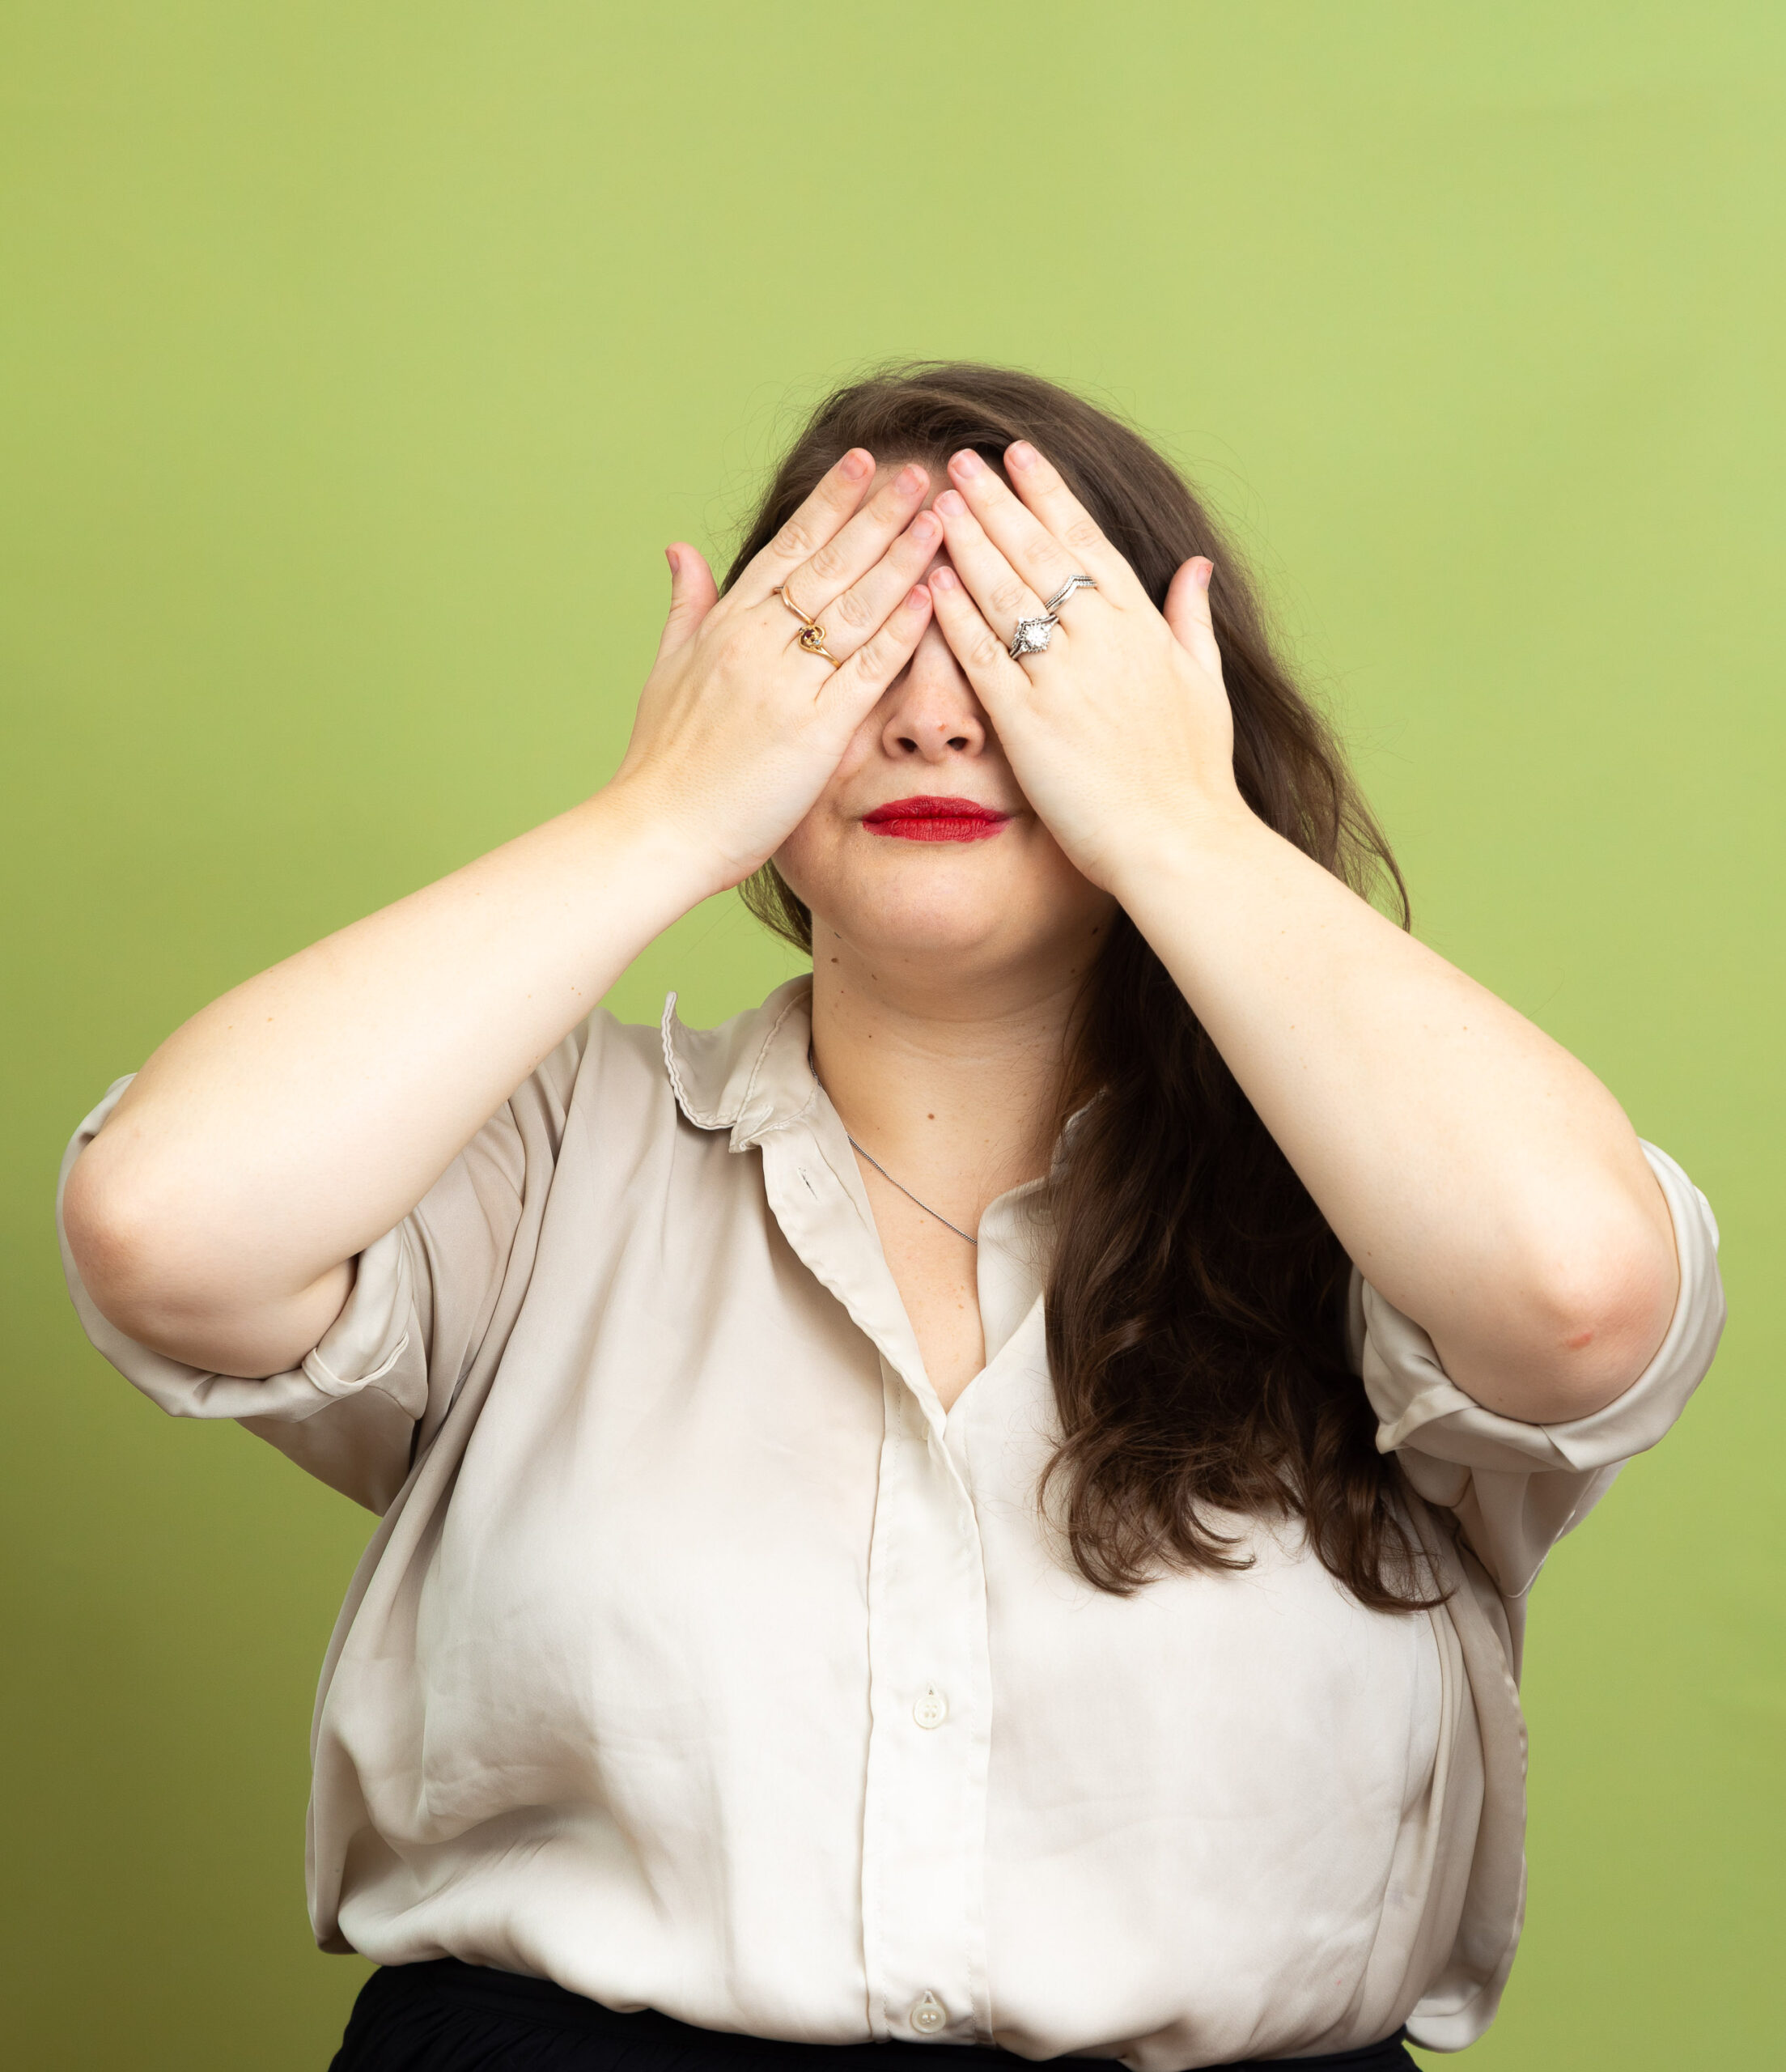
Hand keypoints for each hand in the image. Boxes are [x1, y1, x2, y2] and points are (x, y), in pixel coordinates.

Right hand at [608, 450, 939, 896]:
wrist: (658, 831)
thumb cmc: (661, 762)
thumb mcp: (665, 669)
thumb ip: (685, 606)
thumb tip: (680, 549)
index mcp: (725, 626)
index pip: (787, 548)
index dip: (829, 503)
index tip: (861, 463)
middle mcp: (756, 643)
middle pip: (829, 564)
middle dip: (878, 515)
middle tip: (921, 472)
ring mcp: (786, 685)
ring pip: (854, 607)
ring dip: (901, 559)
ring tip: (940, 517)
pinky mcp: (813, 731)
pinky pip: (866, 671)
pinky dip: (899, 632)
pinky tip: (930, 597)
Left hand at [925, 442, 1247, 891]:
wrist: (1181, 842)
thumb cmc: (1196, 776)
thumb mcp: (1207, 684)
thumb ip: (1191, 619)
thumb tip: (1196, 565)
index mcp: (1141, 627)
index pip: (1086, 541)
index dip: (1049, 493)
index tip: (1020, 455)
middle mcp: (1100, 639)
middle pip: (1037, 552)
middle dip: (996, 501)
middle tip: (959, 460)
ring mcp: (1062, 677)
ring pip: (1005, 591)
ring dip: (967, 541)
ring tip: (935, 500)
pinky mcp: (1028, 722)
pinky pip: (983, 655)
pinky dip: (954, 614)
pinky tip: (928, 581)